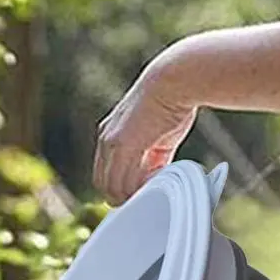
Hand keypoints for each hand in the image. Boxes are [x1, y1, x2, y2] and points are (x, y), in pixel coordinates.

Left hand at [93, 62, 196, 205]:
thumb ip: (152, 158)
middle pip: (104, 185)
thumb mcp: (156, 136)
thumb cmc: (172, 104)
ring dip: (131, 196)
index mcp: (110, 135)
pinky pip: (124, 182)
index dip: (119, 189)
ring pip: (112, 187)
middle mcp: (105, 140)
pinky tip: (154, 184)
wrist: (175, 80)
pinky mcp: (123, 145)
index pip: (104, 174)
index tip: (139, 193)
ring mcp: (111, 143)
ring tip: (151, 192)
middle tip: (144, 199)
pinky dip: (138, 190)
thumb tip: (156, 176)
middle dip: (122, 197)